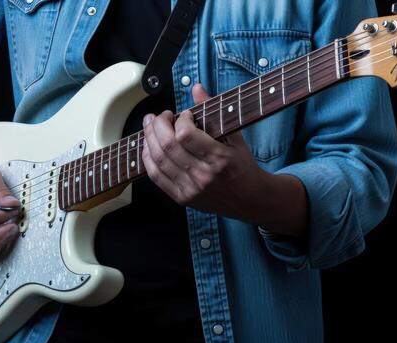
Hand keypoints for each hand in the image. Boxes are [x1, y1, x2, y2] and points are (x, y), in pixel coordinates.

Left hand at [141, 84, 265, 219]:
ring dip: (149, 139)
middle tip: (159, 116)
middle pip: (167, 146)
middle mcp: (203, 175)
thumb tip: (197, 88)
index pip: (185, 135)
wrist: (249, 199)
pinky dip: (147, 159)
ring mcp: (190, 188)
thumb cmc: (242, 166)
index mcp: (218, 158)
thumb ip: (214, 111)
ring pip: (158, 160)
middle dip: (157, 125)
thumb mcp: (235, 136)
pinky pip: (156, 177)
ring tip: (150, 126)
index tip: (184, 114)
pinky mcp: (181, 198)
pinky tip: (149, 146)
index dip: (179, 119)